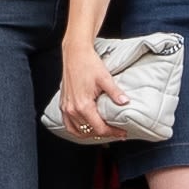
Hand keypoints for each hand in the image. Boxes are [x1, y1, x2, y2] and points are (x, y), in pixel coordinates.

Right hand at [56, 28, 114, 144]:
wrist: (75, 54)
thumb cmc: (88, 63)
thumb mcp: (105, 78)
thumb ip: (115, 92)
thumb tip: (125, 102)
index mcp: (83, 105)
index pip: (99, 128)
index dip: (113, 133)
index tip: (122, 133)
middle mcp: (72, 109)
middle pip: (89, 131)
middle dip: (104, 133)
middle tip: (116, 132)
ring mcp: (66, 108)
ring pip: (77, 131)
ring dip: (90, 134)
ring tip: (102, 132)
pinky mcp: (63, 104)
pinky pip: (68, 124)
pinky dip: (77, 130)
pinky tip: (86, 128)